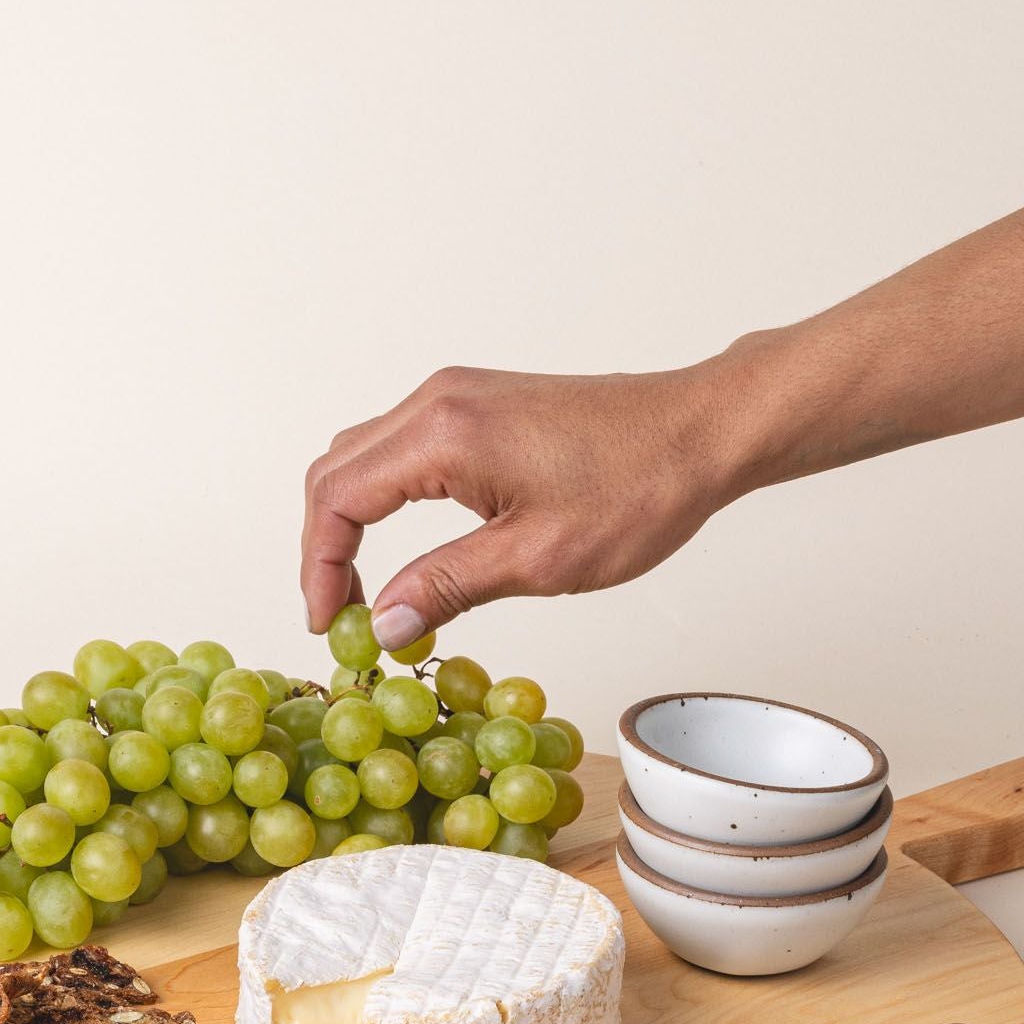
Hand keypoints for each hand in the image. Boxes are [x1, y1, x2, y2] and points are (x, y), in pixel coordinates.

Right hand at [298, 359, 749, 643]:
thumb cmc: (638, 490)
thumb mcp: (537, 559)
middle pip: (334, 471)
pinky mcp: (479, 406)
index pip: (338, 499)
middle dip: (324, 549)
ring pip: (362, 458)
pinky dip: (382, 501)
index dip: (320, 569)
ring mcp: (457, 397)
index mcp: (444, 434)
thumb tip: (384, 625)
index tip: (330, 626)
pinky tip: (405, 553)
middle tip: (340, 618)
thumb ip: (448, 587)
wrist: (702, 432)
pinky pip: (400, 450)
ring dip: (349, 524)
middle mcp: (438, 401)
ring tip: (368, 596)